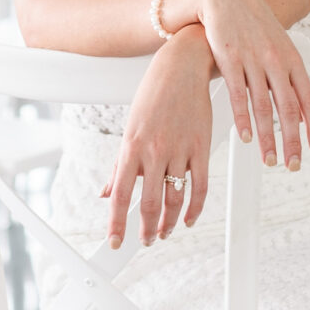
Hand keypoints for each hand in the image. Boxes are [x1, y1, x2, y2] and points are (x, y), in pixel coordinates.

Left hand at [103, 31, 215, 249]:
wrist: (183, 66)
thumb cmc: (154, 94)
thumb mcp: (130, 128)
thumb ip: (120, 165)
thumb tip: (107, 192)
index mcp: (131, 146)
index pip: (121, 195)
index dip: (118, 224)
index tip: (115, 242)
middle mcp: (155, 151)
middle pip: (149, 203)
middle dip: (146, 229)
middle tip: (145, 241)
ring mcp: (180, 150)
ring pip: (175, 199)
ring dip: (169, 222)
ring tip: (164, 233)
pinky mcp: (202, 147)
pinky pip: (200, 186)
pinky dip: (195, 208)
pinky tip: (189, 218)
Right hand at [167, 0, 309, 172]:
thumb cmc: (254, 26)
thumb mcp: (280, 49)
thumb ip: (291, 80)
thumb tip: (302, 114)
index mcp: (293, 60)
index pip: (309, 100)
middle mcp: (276, 61)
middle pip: (289, 108)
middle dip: (293, 141)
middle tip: (294, 164)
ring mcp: (253, 60)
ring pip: (264, 106)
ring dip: (268, 137)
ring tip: (270, 159)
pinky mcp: (230, 59)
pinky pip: (239, 95)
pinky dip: (243, 119)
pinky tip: (247, 137)